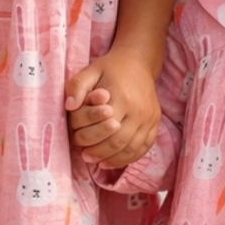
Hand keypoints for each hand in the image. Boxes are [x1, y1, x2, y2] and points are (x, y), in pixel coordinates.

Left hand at [64, 47, 159, 168]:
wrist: (138, 62)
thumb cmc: (110, 69)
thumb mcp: (90, 71)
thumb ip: (77, 86)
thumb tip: (69, 106)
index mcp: (122, 98)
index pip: (105, 129)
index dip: (91, 141)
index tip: (79, 147)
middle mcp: (139, 110)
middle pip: (118, 142)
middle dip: (100, 153)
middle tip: (86, 158)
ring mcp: (150, 118)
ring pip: (132, 148)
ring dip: (114, 160)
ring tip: (99, 162)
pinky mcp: (155, 122)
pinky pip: (144, 147)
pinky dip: (130, 157)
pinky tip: (116, 160)